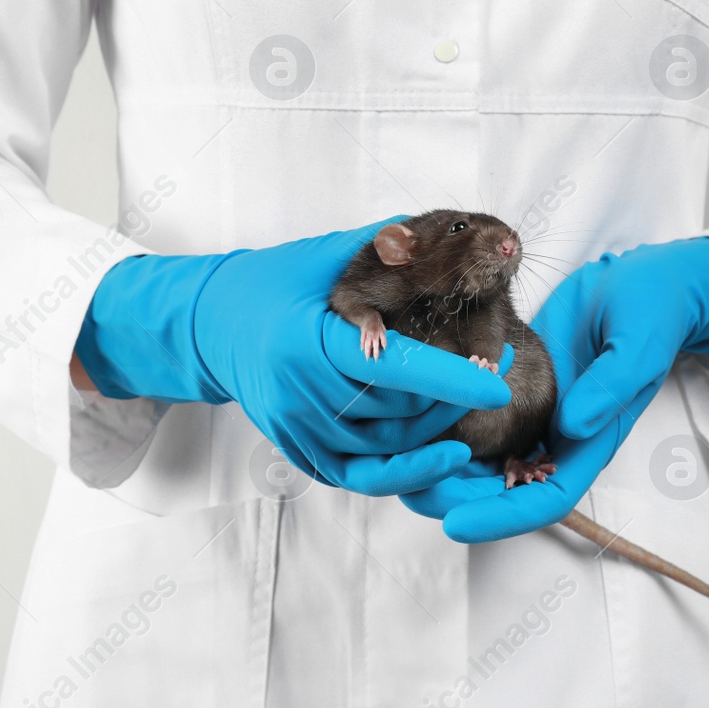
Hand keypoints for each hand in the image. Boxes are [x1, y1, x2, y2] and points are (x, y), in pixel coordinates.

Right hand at [75, 218, 515, 496]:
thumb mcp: (323, 255)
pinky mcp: (300, 454)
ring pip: (388, 445)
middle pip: (397, 410)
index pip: (393, 366)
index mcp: (308, 343)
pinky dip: (406, 469)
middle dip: (453, 395)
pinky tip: (445, 453)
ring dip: (435, 427)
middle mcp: (300, 395)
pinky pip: (363, 476)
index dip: (450, 377)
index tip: (497, 380)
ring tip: (468, 398)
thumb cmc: (272, 283)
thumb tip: (445, 231)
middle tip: (496, 369)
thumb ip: (382, 247)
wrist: (210, 325)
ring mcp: (298, 431)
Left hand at [401, 236, 708, 540]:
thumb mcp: (638, 343)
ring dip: (443, 469)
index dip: (501, 517)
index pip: (547, 498)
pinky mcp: (516, 387)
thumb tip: (570, 430)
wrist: (643, 284)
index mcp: (592, 439)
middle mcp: (560, 437)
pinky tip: (406, 419)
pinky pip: (477, 417)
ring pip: (484, 458)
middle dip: (457, 500)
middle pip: (504, 490)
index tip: (455, 525)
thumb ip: (609, 387)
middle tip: (406, 494)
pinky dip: (444, 425)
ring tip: (392, 466)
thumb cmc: (651, 312)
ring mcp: (536, 414)